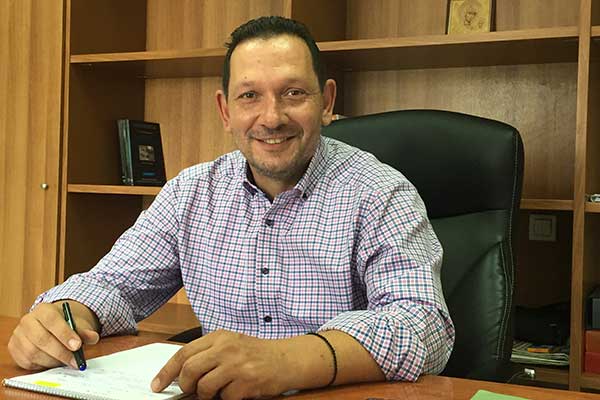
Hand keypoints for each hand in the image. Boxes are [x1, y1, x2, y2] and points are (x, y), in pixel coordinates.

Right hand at [8, 302, 99, 369]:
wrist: (51, 325)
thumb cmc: (65, 325)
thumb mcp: (77, 324)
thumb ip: (85, 331)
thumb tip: (93, 337)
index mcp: (44, 310)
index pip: (52, 321)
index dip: (65, 334)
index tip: (77, 346)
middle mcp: (28, 320)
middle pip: (42, 339)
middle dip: (61, 352)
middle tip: (75, 361)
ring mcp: (19, 335)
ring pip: (33, 352)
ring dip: (52, 360)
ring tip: (65, 361)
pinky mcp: (14, 348)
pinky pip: (27, 361)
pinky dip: (42, 365)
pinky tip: (53, 361)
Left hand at [151, 330, 292, 399]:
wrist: (285, 359)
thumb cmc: (256, 353)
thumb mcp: (230, 345)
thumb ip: (208, 354)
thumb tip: (180, 374)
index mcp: (219, 337)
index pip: (184, 353)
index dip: (167, 371)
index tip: (157, 384)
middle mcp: (226, 348)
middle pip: (189, 370)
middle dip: (185, 385)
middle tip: (189, 390)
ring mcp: (237, 365)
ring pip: (204, 387)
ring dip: (207, 395)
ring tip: (218, 390)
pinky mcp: (247, 382)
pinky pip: (224, 398)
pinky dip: (227, 398)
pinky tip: (237, 390)